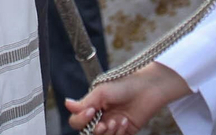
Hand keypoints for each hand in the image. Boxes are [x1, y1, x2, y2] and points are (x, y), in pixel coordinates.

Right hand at [63, 62, 189, 134]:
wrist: (148, 88)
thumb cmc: (125, 84)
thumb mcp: (102, 91)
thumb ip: (84, 102)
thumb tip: (67, 104)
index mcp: (92, 106)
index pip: (77, 121)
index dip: (81, 120)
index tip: (91, 112)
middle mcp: (100, 116)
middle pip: (88, 132)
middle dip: (96, 130)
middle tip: (104, 123)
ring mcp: (112, 124)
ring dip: (110, 132)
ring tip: (118, 121)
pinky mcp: (125, 131)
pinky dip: (120, 133)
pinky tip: (125, 121)